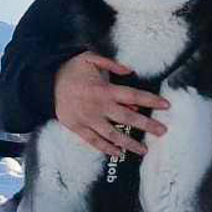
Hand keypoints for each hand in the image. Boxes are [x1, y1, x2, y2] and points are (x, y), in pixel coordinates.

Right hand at [53, 51, 169, 157]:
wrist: (45, 83)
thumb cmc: (71, 69)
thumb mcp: (90, 58)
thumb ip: (111, 65)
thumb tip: (130, 71)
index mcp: (104, 89)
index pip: (133, 96)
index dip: (150, 100)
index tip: (166, 106)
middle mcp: (98, 106)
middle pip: (127, 117)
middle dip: (147, 126)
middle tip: (163, 132)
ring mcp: (88, 119)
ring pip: (112, 134)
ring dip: (129, 143)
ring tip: (144, 150)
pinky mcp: (77, 128)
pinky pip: (94, 141)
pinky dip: (106, 149)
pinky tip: (118, 153)